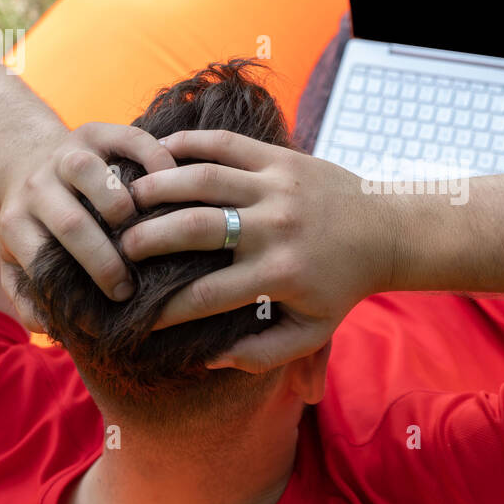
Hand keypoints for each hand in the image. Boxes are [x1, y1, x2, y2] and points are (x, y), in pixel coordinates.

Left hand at [0, 122, 176, 330]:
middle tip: (133, 284)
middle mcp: (36, 186)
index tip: (114, 303)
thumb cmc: (36, 224)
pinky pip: (127, 139)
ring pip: (89, 173)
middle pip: (71, 223)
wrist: (26, 160)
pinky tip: (172, 182)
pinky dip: (154, 158)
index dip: (81, 287)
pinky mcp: (94, 131)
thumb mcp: (17, 260)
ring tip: (149, 229)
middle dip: (107, 259)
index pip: (44, 261)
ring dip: (122, 205)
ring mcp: (65, 154)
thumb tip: (51, 324)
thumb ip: (28, 296)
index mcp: (16, 223)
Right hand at [120, 130, 394, 372]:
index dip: (164, 309)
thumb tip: (209, 359)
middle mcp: (275, 228)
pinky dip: (186, 144)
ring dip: (156, 187)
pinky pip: (225, 144)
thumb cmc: (342, 287)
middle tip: (117, 249)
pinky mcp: (280, 158)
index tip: (134, 316)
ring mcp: (276, 187)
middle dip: (146, 239)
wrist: (386, 231)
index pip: (206, 295)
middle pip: (194, 229)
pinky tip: (155, 153)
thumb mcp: (311, 332)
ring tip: (125, 201)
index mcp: (279, 275)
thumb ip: (263, 355)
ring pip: (203, 178)